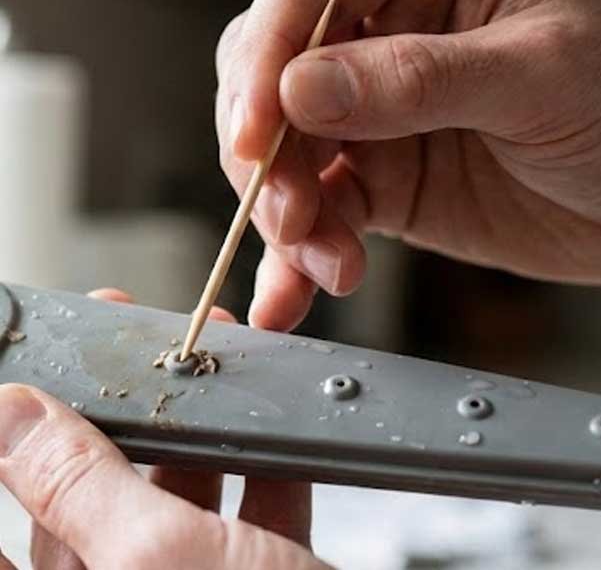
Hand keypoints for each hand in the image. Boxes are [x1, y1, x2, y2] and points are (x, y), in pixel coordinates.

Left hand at [0, 289, 327, 569]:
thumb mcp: (162, 553)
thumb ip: (84, 484)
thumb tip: (14, 415)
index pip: (4, 532)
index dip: (8, 457)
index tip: (20, 391)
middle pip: (98, 490)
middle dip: (120, 411)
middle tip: (131, 345)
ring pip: (178, 491)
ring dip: (201, 425)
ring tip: (215, 368)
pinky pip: (254, 509)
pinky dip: (270, 464)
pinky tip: (280, 431)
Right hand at [216, 0, 600, 328]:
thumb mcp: (541, 78)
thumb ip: (423, 80)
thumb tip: (304, 88)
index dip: (271, 54)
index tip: (259, 123)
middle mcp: (396, 40)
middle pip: (279, 74)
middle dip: (266, 147)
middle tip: (286, 207)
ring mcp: (387, 117)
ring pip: (292, 154)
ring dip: (285, 213)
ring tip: (322, 259)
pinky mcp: (393, 186)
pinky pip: (326, 216)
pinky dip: (303, 258)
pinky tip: (296, 295)